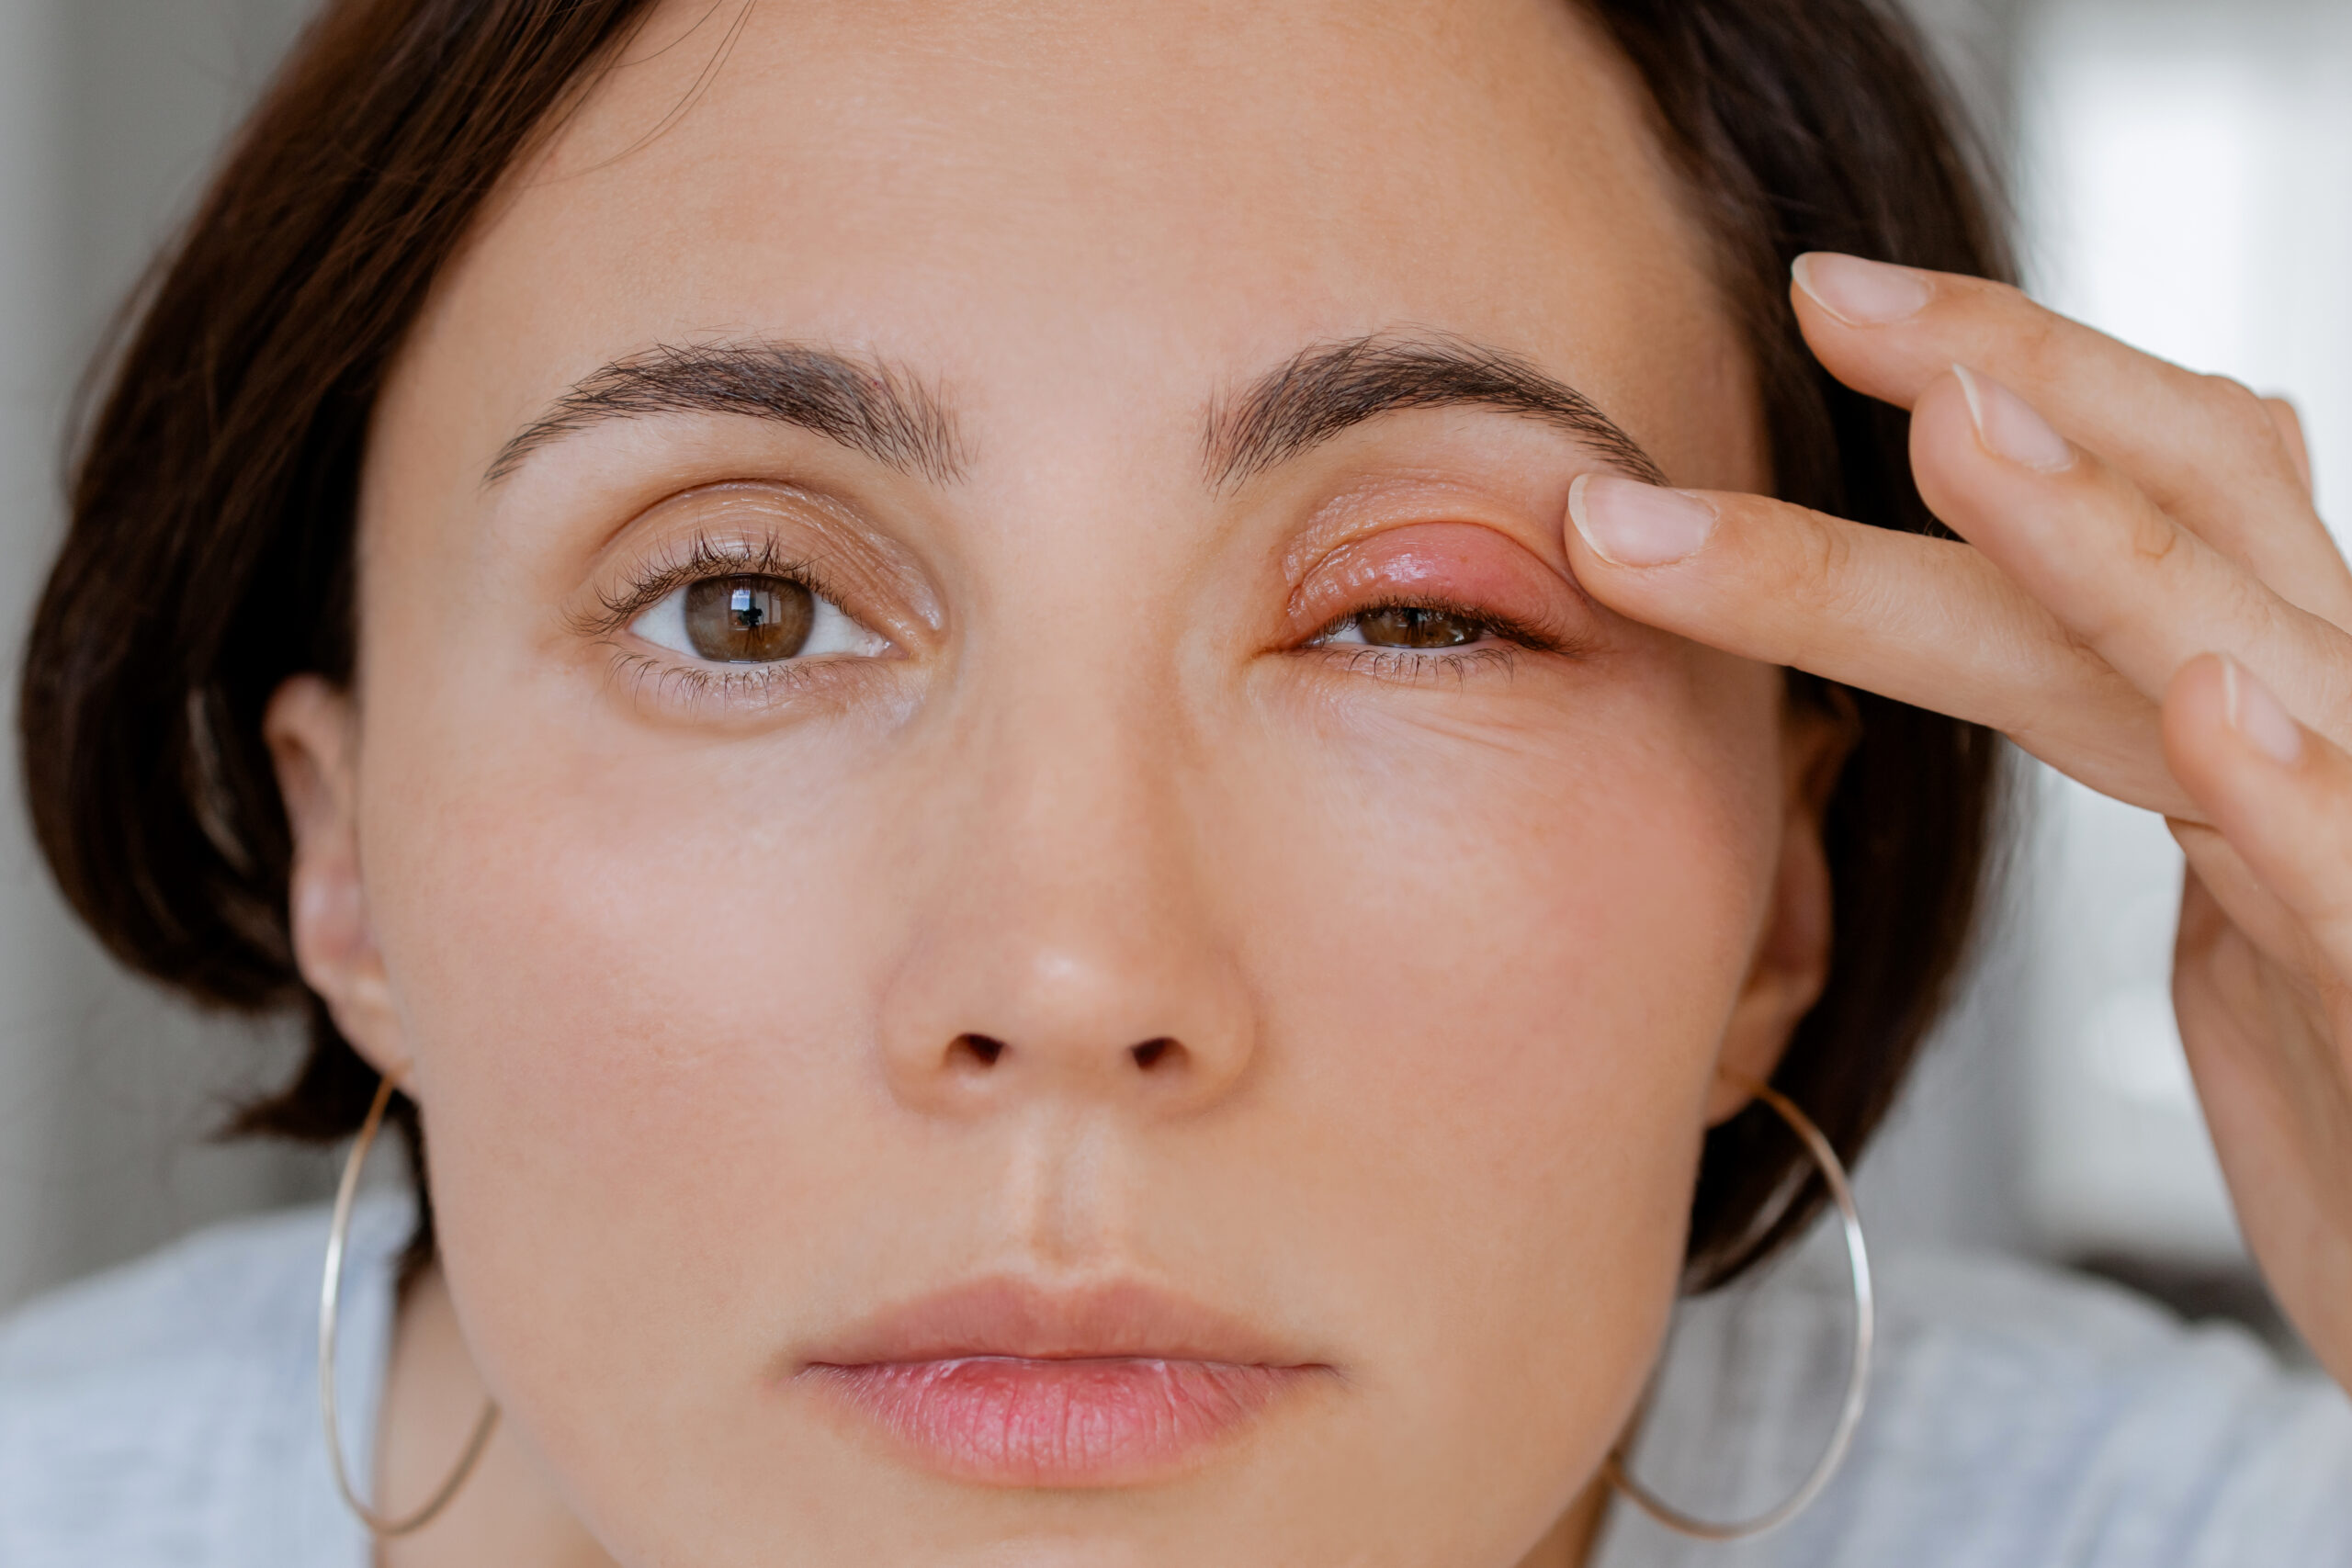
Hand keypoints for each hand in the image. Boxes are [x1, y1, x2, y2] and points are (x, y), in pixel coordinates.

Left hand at [1563, 251, 2351, 1391]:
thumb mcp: (2241, 886)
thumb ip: (2161, 746)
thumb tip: (2097, 641)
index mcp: (2272, 703)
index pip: (2146, 493)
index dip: (2002, 372)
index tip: (1823, 301)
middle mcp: (2340, 731)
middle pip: (2171, 524)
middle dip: (2001, 391)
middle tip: (1823, 298)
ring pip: (2238, 666)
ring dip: (2095, 543)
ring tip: (1954, 429)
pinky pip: (2349, 889)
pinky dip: (2297, 798)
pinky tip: (2209, 714)